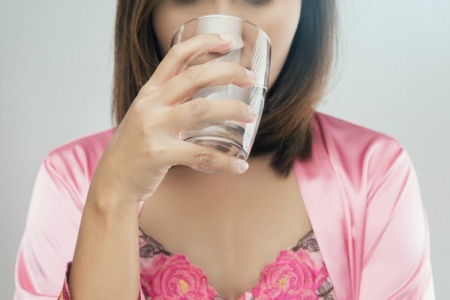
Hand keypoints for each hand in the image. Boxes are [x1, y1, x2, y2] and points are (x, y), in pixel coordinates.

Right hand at [90, 34, 257, 203]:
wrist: (113, 180)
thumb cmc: (136, 147)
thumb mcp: (148, 115)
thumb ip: (171, 102)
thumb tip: (208, 96)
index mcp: (150, 92)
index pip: (177, 55)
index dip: (204, 43)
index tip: (229, 42)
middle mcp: (151, 104)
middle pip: (194, 77)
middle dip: (228, 72)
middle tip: (252, 79)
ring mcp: (153, 128)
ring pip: (201, 109)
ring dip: (233, 109)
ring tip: (252, 115)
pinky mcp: (159, 154)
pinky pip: (200, 154)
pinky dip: (225, 160)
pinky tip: (240, 165)